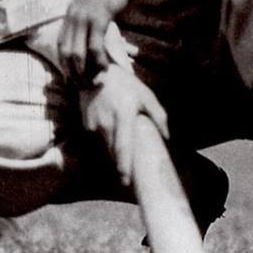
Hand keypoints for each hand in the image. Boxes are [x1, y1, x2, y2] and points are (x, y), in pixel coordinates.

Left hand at [58, 0, 132, 83]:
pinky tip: (105, 69)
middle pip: (66, 52)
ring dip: (84, 71)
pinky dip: (98, 61)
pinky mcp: (99, 19)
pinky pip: (95, 46)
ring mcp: (84, 18)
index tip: (70, 79)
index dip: (63, 64)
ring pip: (78, 52)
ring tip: (92, 82)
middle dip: (72, 73)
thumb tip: (91, 37)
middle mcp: (73, 18)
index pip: (60, 45)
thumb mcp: (91, 6)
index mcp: (69, 16)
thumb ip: (88, 21)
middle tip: (81, 86)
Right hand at [80, 65, 168, 186]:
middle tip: (126, 179)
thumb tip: (167, 136)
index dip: (124, 167)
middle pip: (112, 152)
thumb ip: (158, 115)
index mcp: (123, 116)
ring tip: (120, 160)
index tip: (126, 182)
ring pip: (104, 146)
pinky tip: (109, 137)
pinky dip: (104, 141)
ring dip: (112, 153)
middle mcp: (106, 122)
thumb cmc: (125, 84)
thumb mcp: (145, 95)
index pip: (123, 147)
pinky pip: (96, 138)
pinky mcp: (85, 123)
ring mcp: (93, 123)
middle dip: (119, 166)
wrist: (96, 70)